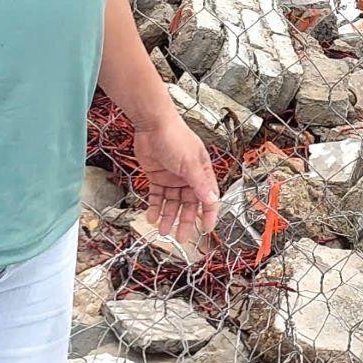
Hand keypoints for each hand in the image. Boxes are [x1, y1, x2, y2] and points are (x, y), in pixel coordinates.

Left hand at [130, 121, 219, 246]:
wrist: (152, 125)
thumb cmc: (176, 138)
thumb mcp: (190, 163)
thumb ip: (200, 184)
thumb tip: (212, 201)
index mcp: (202, 173)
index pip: (208, 198)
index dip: (209, 214)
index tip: (206, 229)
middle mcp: (188, 177)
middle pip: (188, 204)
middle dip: (185, 221)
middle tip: (181, 237)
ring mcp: (172, 178)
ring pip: (172, 203)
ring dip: (168, 216)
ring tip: (162, 230)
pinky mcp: (157, 177)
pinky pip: (157, 196)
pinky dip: (154, 207)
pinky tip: (151, 216)